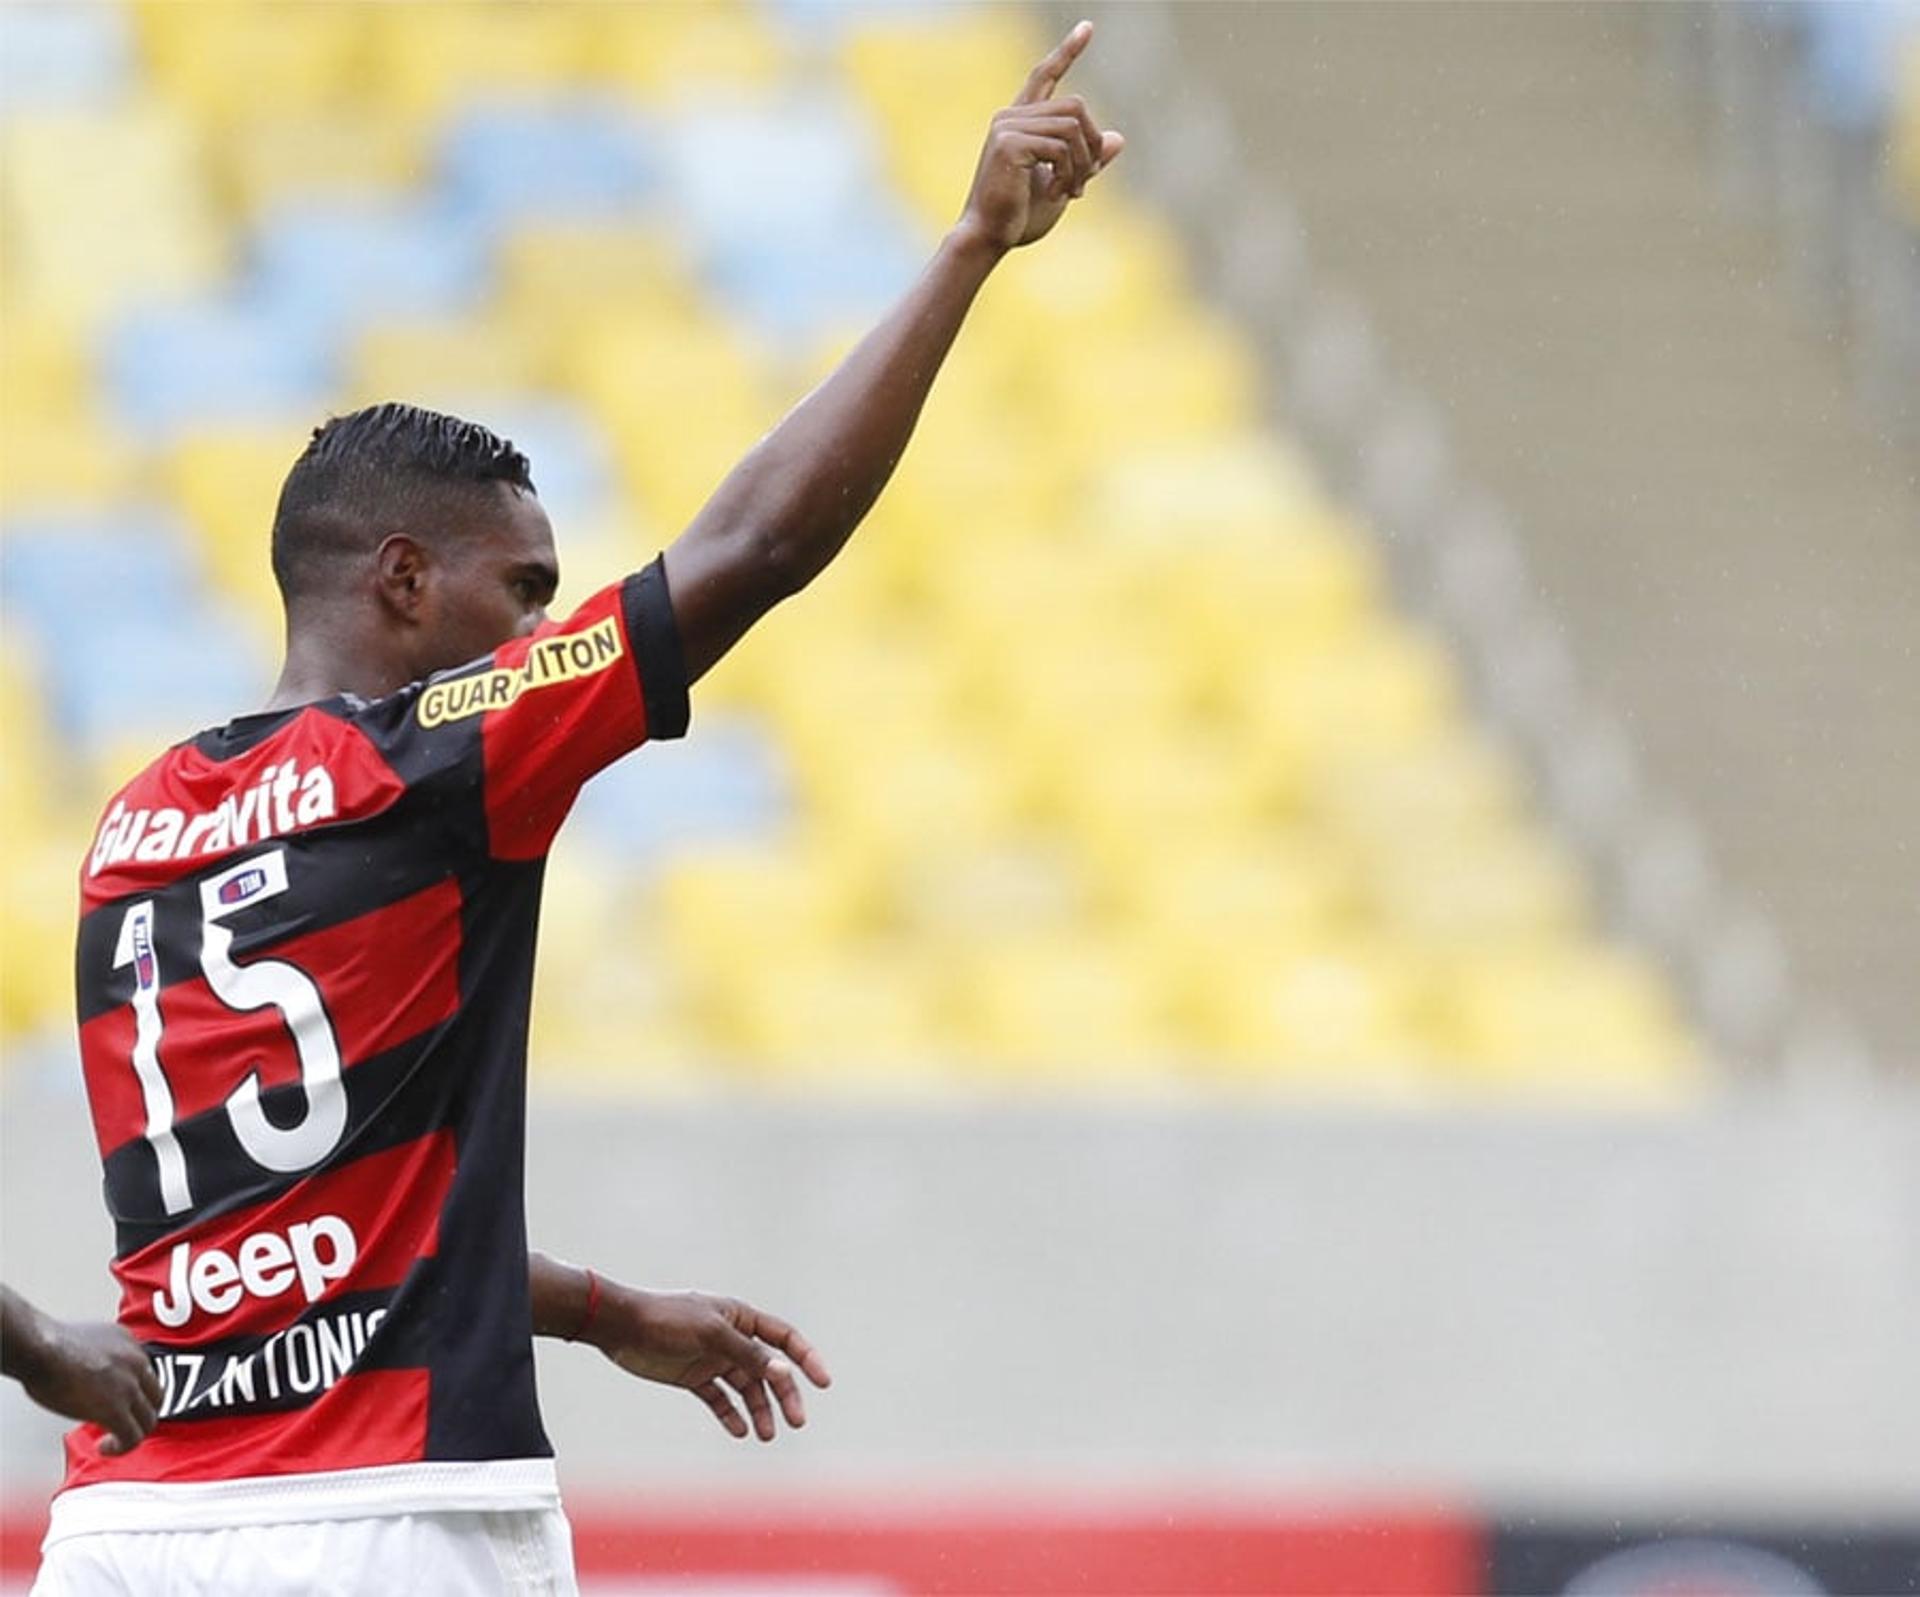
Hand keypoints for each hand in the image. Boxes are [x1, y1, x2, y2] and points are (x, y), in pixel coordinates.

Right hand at [14, 1317, 161, 1456]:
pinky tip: (105, 1448)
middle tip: (123, 1425)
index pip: (144, 1372)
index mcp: (128, 1342)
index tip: (119, 1402)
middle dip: (140, 1414)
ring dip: (132, 1434)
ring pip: (148, 1418)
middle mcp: (136, 1362)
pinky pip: (131, 1436)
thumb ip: (99, 1355)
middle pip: (155, 1395)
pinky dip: (122, 1447)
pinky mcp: (115, 1408)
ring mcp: (128, 1386)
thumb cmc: (47, 1345)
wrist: (40, 1348)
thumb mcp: (87, 1339)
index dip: (133, 1392)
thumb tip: (91, 1375)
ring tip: (113, 1441)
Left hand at [586, 1285, 831, 1442]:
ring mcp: (713, 1358)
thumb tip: (783, 1369)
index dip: (806, 1358)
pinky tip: (739, 1431)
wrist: (620, 1328)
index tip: (823, 1383)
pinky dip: (731, 1414)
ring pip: (746, 1387)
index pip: (783, 1338)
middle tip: (796, 1422)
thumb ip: (746, 1353)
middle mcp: (731, 1338)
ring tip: (766, 1435)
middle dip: (785, 1394)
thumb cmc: (666, 1320)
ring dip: (759, 1410)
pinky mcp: (693, 1376)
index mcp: (740, 1317)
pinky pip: (720, 1399)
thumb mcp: (710, 1334)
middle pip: (769, 1368)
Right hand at [955, 19, 1124, 254]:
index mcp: (1019, 121)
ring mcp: (1007, 127)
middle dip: (1091, 145)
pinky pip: (1061, 146)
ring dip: (1083, 164)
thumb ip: (1086, 160)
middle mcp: (1010, 116)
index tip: (1088, 28)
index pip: (1045, 76)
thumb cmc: (1019, 216)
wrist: (989, 238)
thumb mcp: (1063, 184)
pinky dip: (1069, 173)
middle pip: (1075, 107)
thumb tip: (1118, 138)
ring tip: (1072, 193)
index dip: (1067, 51)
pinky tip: (1059, 193)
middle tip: (1086, 182)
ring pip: (1073, 127)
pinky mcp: (1009, 143)